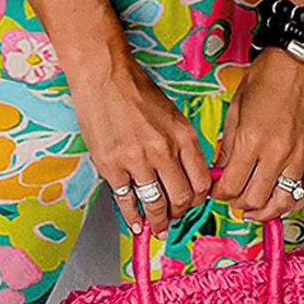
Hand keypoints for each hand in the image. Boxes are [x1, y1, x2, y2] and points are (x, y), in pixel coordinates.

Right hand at [68, 50, 210, 234]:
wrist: (103, 75)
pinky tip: (136, 224)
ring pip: (155, 204)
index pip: (201, 181)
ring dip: (158, 221)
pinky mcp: (111, 166)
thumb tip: (187, 173)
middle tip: (174, 217)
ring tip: (157, 227)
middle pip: (181, 198)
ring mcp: (136, 160)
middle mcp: (163, 151)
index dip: (199, 199)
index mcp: (183, 136)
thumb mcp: (172, 114)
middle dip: (179, 213)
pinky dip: (132, 217)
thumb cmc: (135, 90)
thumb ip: (181, 144)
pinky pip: (126, 200)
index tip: (193, 203)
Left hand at [211, 49, 303, 221]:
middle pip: (254, 199)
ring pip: (282, 202)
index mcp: (252, 140)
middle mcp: (278, 152)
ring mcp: (300, 155)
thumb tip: (222, 170)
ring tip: (255, 210)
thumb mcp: (235, 109)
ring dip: (265, 211)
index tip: (217, 190)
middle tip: (232, 198)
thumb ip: (228, 146)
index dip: (219, 194)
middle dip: (238, 204)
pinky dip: (294, 202)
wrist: (300, 60)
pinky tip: (283, 202)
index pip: (231, 185)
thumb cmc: (270, 76)